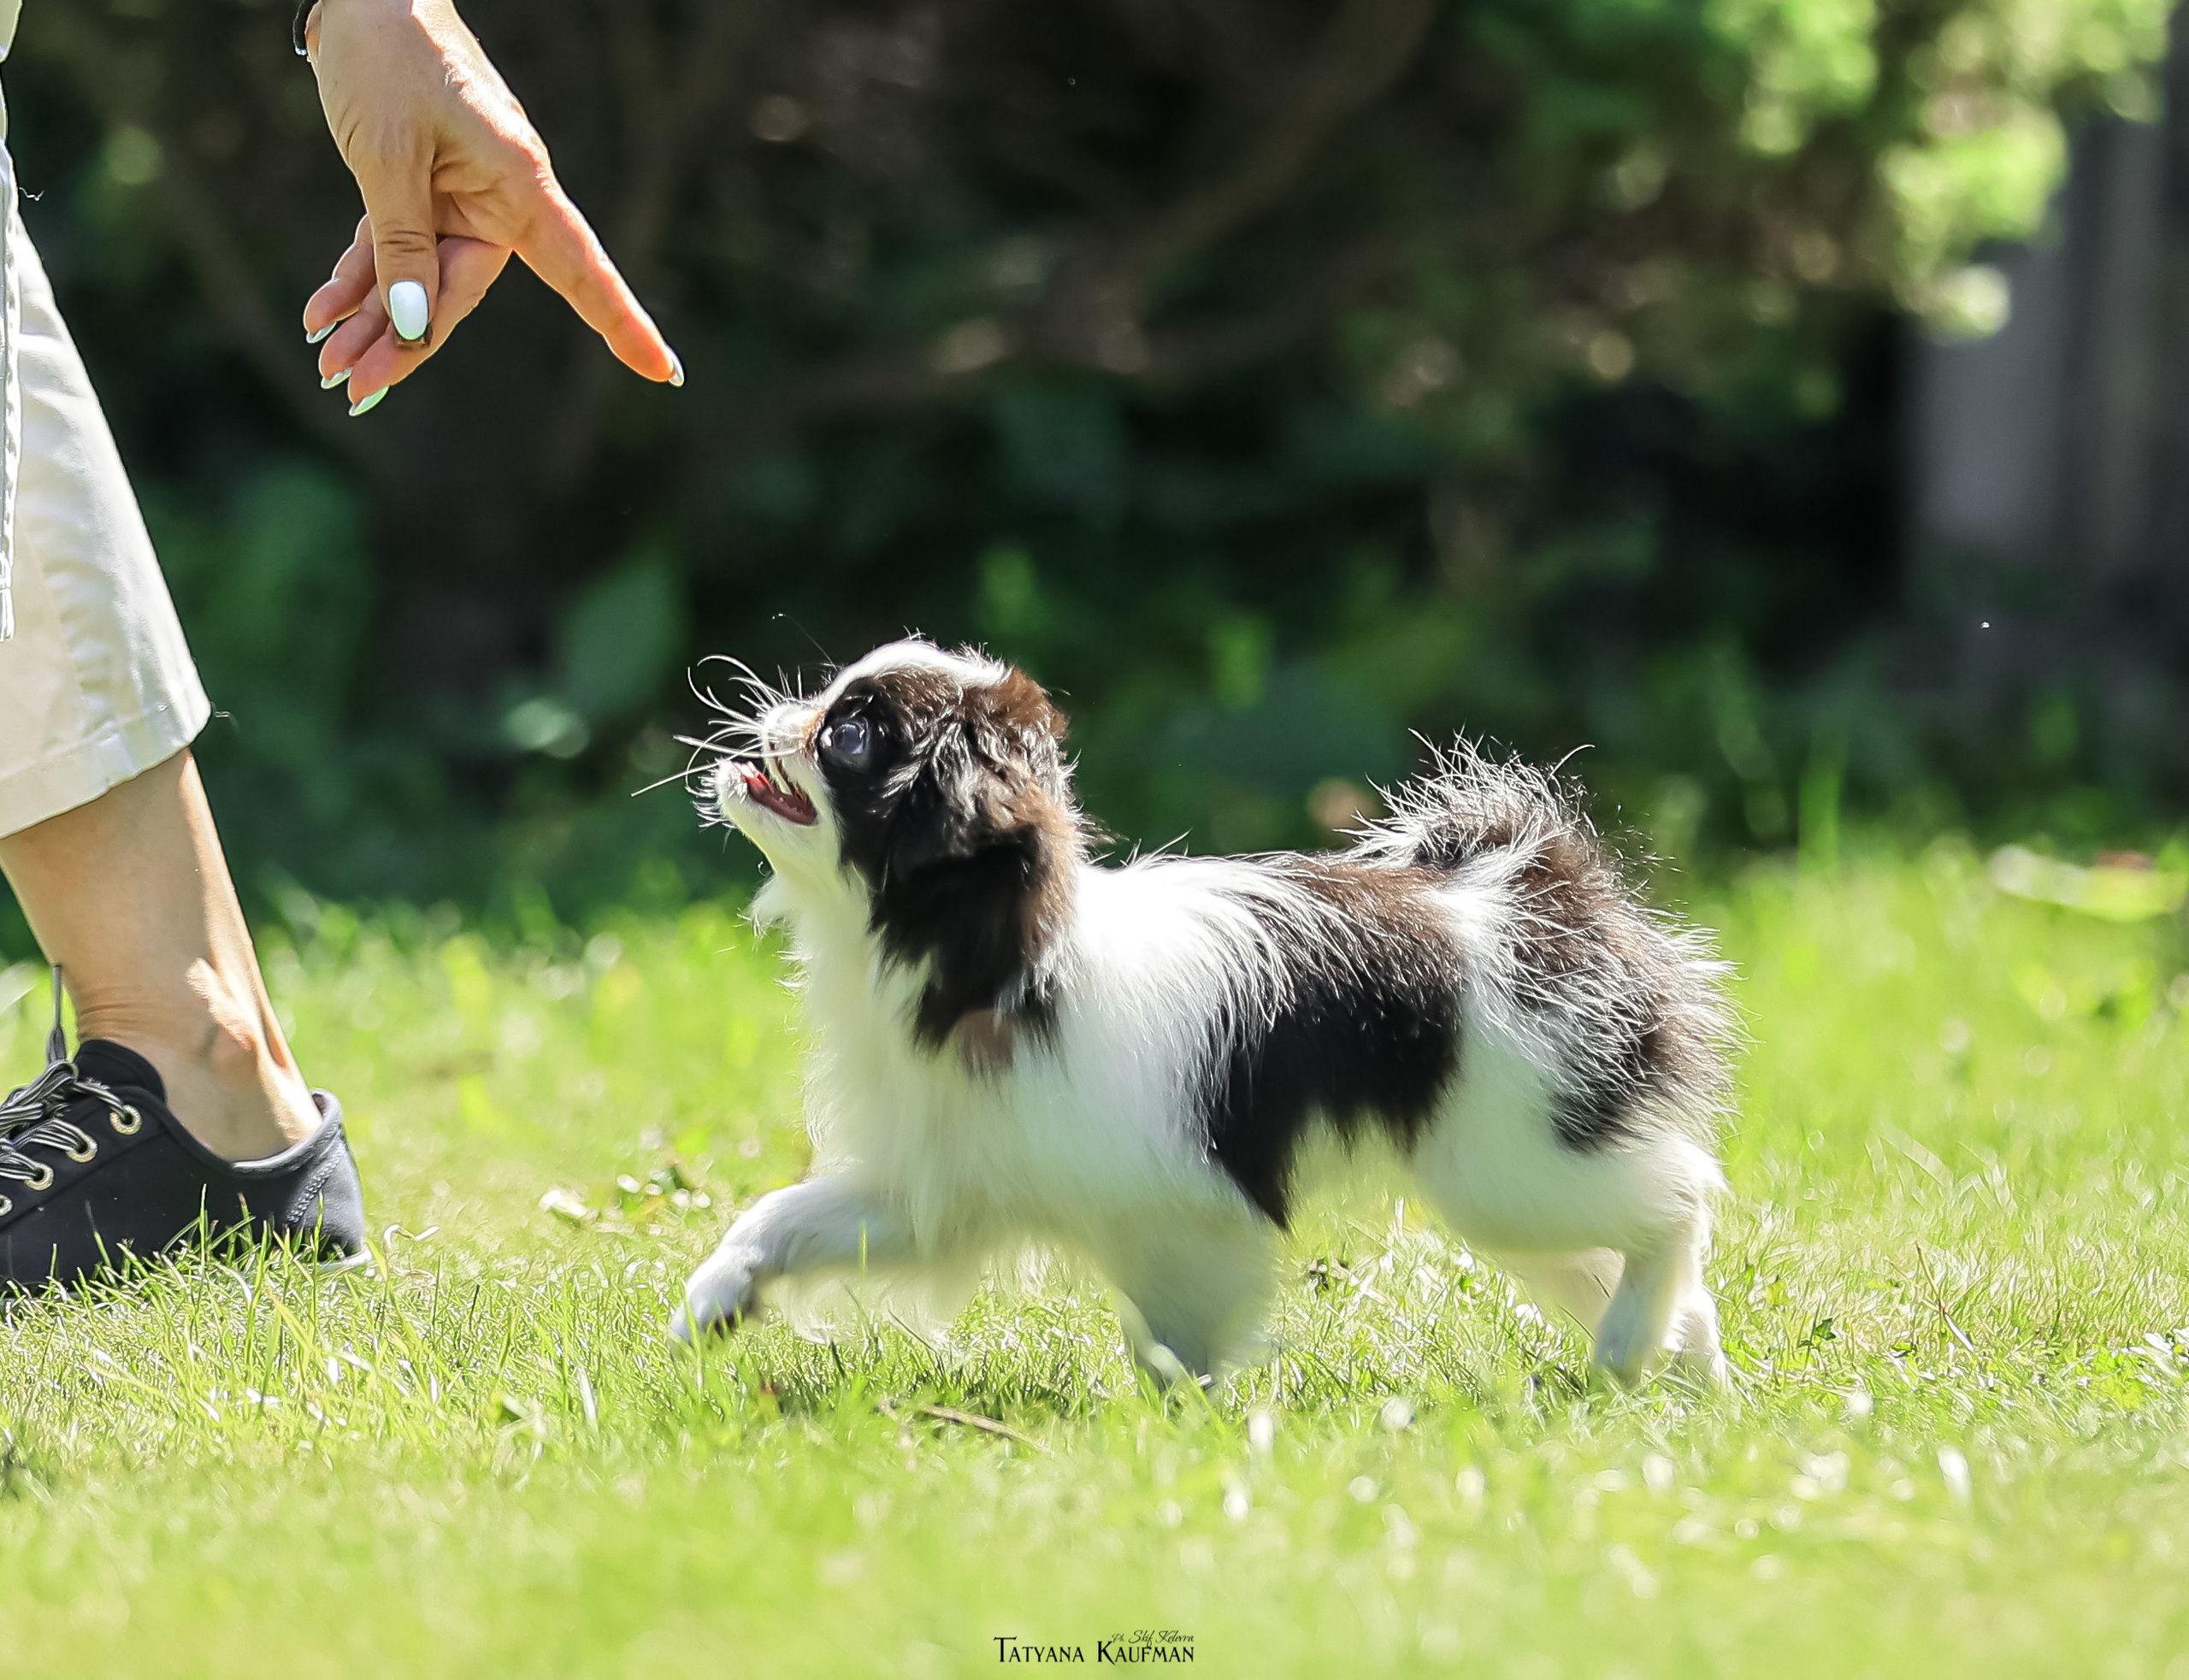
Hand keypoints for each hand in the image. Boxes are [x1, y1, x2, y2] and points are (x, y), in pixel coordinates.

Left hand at [299, 0, 681, 413]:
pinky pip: (391, 249)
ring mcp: (456, 196)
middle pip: (460, 291)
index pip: (582, 269)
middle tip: (354, 386)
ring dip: (373, 320)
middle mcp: (496, 199)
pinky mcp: (416, 188)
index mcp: (517, 183)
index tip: (662, 371)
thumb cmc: (390, 55)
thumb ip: (400, 241)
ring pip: (417, 279)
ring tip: (330, 364)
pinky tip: (322, 315)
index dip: (622, 322)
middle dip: (405, 341)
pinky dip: (358, 280)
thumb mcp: (387, 153)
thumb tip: (414, 325)